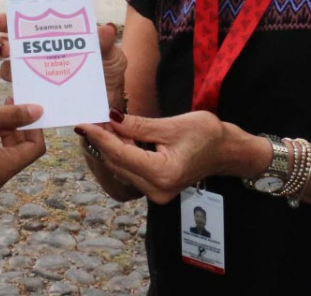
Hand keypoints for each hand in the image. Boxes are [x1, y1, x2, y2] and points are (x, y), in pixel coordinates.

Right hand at [0, 14, 127, 106]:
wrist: (112, 107)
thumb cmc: (109, 73)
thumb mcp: (112, 55)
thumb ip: (106, 43)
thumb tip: (105, 29)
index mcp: (55, 36)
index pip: (28, 22)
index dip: (8, 20)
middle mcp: (41, 53)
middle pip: (11, 44)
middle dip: (2, 43)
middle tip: (6, 47)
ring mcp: (37, 75)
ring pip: (11, 69)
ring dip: (7, 68)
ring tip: (12, 71)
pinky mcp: (39, 97)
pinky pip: (22, 95)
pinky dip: (18, 94)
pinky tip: (19, 94)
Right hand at [0, 101, 45, 192]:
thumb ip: (13, 114)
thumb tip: (38, 111)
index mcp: (2, 168)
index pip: (35, 148)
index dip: (34, 126)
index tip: (24, 108)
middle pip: (20, 151)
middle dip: (18, 127)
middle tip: (7, 103)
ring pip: (6, 153)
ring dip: (4, 132)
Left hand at [77, 110, 249, 204]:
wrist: (227, 151)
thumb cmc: (207, 135)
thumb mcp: (171, 125)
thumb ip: (137, 125)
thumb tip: (109, 119)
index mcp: (163, 174)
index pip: (121, 154)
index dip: (100, 137)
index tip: (82, 123)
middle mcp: (157, 189)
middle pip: (118, 163)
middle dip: (102, 141)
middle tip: (89, 118)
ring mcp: (156, 192)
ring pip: (121, 168)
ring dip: (110, 147)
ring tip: (99, 124)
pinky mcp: (156, 188)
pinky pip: (130, 170)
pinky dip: (121, 153)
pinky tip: (116, 136)